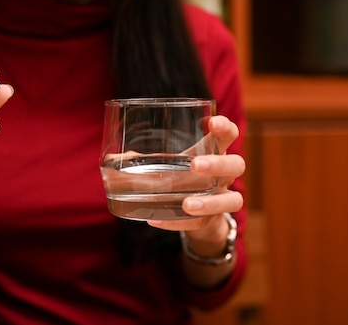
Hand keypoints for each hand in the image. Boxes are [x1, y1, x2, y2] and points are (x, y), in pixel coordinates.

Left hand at [147, 115, 244, 246]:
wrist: (196, 215)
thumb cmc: (179, 178)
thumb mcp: (164, 165)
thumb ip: (140, 160)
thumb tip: (111, 158)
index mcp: (213, 153)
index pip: (229, 134)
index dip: (225, 127)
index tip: (211, 123)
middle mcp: (224, 175)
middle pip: (236, 165)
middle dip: (218, 164)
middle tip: (195, 165)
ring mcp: (222, 199)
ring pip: (233, 200)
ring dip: (210, 201)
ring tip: (187, 204)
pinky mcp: (212, 221)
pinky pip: (204, 223)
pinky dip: (180, 223)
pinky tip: (158, 220)